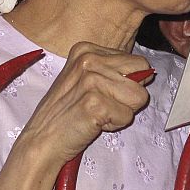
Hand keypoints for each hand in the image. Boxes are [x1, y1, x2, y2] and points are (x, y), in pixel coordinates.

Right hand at [16, 42, 152, 165]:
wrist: (42, 140)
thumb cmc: (67, 112)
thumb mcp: (86, 79)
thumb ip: (114, 71)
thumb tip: (148, 73)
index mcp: (87, 49)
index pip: (137, 61)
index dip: (129, 83)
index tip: (105, 92)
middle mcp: (89, 59)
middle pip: (142, 76)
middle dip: (129, 96)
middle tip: (103, 104)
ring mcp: (91, 80)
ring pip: (139, 97)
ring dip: (122, 112)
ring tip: (97, 113)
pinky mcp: (94, 103)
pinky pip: (128, 116)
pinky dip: (114, 125)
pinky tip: (93, 122)